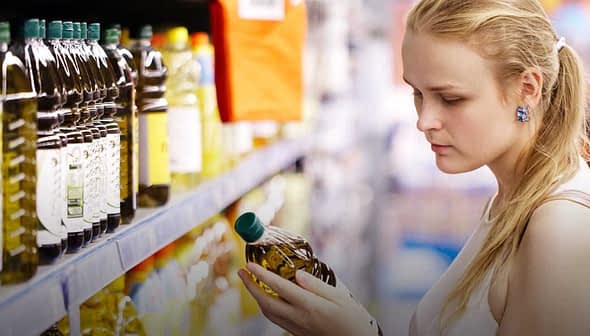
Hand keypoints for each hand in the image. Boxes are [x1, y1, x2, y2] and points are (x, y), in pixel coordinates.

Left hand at [238, 263, 380, 335]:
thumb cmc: (352, 318)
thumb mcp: (339, 296)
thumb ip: (316, 284)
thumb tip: (298, 274)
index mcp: (310, 305)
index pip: (279, 287)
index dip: (262, 275)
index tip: (250, 265)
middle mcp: (299, 317)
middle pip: (266, 302)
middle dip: (250, 286)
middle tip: (241, 272)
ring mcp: (296, 327)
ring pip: (268, 313)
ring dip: (255, 297)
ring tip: (250, 283)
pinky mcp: (297, 333)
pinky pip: (275, 319)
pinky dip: (266, 307)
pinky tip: (266, 298)